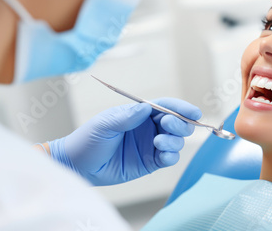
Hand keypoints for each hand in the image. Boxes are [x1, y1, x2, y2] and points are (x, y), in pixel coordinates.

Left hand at [48, 98, 201, 185]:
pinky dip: (171, 156)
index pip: (166, 106)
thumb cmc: (89, 139)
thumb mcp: (105, 124)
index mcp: (140, 113)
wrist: (78, 165)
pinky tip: (163, 155)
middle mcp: (149, 127)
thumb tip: (146, 107)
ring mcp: (151, 145)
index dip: (181, 108)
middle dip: (180, 124)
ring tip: (159, 142)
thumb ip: (127, 116)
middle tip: (168, 126)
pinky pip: (169, 158)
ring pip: (176, 141)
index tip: (193, 112)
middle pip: (177, 123)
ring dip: (174, 140)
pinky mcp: (150, 162)